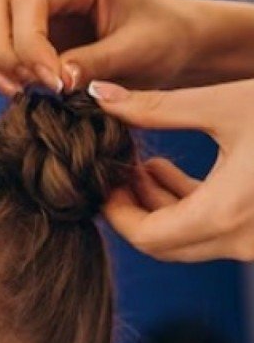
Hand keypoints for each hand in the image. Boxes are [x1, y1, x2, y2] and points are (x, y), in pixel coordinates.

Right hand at [0, 0, 193, 95]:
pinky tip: (17, 88)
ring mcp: (25, 2)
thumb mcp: (137, 50)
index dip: (29, 43)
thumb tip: (57, 81)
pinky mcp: (15, 25)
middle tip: (24, 89)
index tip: (53, 84)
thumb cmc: (161, 38)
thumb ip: (96, 63)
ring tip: (19, 91)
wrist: (166, 44)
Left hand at [91, 78, 253, 261]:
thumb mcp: (226, 104)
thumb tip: (101, 98)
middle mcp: (243, 240)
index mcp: (228, 214)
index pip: (148, 238)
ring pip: (187, 239)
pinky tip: (167, 170)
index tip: (102, 181)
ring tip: (139, 165)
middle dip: (132, 210)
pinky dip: (186, 206)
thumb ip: (158, 108)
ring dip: (157, 206)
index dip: (117, 213)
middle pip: (164, 244)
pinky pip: (212, 230)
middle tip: (114, 173)